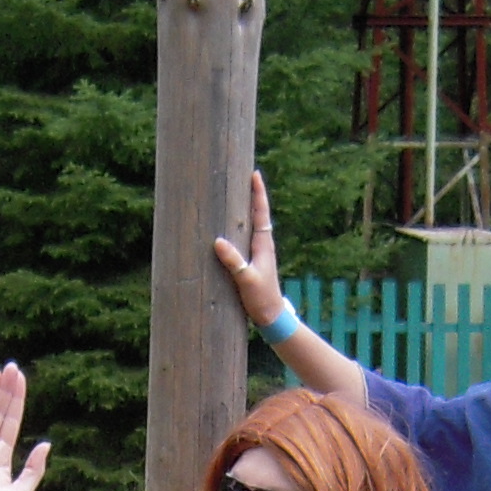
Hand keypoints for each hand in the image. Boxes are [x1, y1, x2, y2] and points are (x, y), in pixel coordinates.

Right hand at [210, 169, 284, 327]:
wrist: (272, 316)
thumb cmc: (262, 298)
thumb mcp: (246, 279)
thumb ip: (234, 261)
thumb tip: (218, 241)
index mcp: (264, 244)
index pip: (261, 213)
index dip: (258, 193)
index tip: (255, 174)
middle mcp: (263, 245)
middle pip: (258, 213)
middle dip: (252, 194)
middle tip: (244, 176)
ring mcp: (259, 253)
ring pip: (253, 224)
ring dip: (246, 209)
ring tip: (236, 194)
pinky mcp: (253, 261)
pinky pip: (246, 237)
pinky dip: (240, 226)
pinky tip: (231, 226)